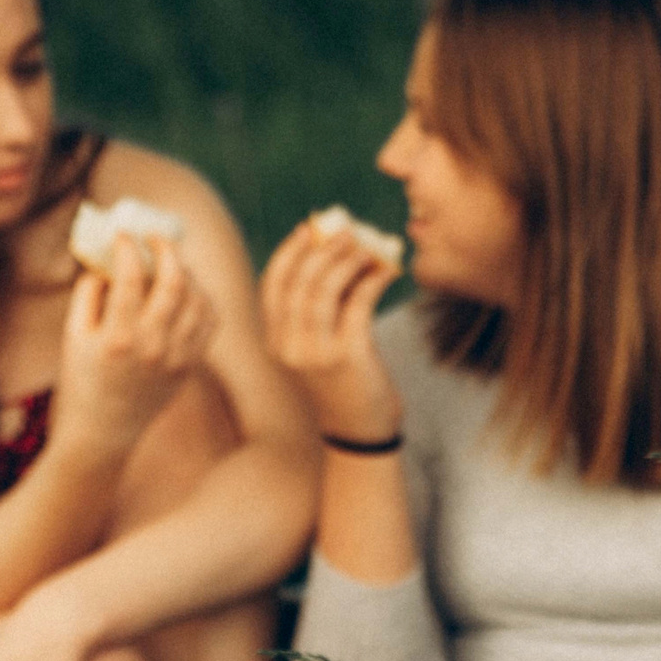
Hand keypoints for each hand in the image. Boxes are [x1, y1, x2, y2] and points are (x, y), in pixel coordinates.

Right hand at [54, 234, 216, 454]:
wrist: (102, 434)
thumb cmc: (81, 382)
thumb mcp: (72, 337)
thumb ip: (89, 294)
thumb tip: (110, 262)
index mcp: (118, 338)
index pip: (131, 276)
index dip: (128, 247)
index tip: (122, 235)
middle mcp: (153, 346)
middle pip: (175, 281)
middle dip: (166, 249)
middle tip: (154, 237)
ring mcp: (177, 357)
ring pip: (199, 299)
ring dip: (187, 271)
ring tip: (171, 262)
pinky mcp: (190, 366)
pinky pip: (209, 322)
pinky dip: (203, 298)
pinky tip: (189, 289)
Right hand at [259, 215, 400, 438]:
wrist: (359, 432)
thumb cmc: (345, 384)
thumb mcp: (320, 348)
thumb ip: (322, 310)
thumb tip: (340, 256)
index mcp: (276, 341)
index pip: (272, 285)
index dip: (289, 252)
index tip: (308, 229)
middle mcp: (289, 346)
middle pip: (298, 282)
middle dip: (321, 249)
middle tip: (346, 230)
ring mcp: (316, 353)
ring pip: (323, 290)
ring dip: (346, 260)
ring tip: (367, 245)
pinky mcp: (347, 357)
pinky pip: (357, 305)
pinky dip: (372, 281)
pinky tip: (387, 271)